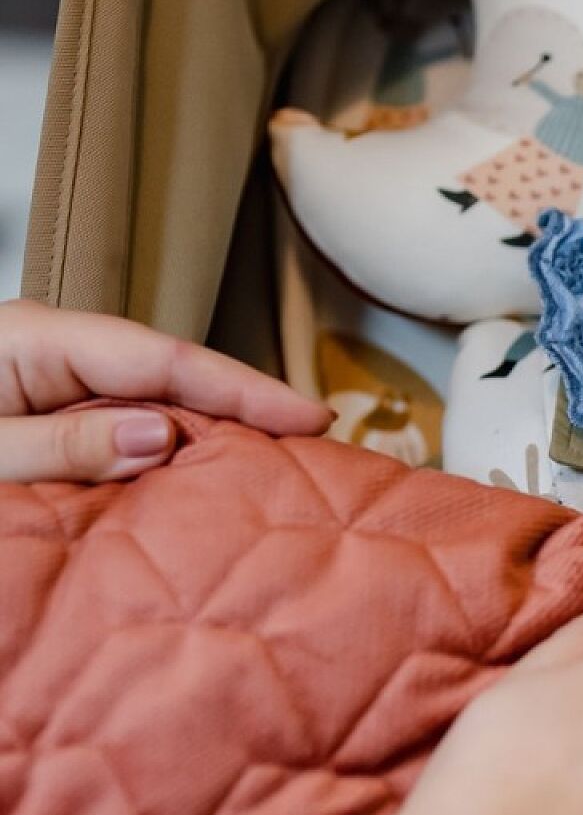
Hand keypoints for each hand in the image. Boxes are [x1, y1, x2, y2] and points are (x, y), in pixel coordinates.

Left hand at [0, 298, 332, 484]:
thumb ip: (61, 446)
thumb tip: (159, 436)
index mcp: (38, 338)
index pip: (165, 358)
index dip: (243, 388)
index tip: (310, 417)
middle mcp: (55, 351)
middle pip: (169, 374)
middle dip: (240, 408)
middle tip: (313, 445)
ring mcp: (50, 382)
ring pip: (149, 403)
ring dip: (203, 436)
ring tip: (273, 462)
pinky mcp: (46, 417)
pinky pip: (119, 431)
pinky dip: (161, 455)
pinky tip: (198, 477)